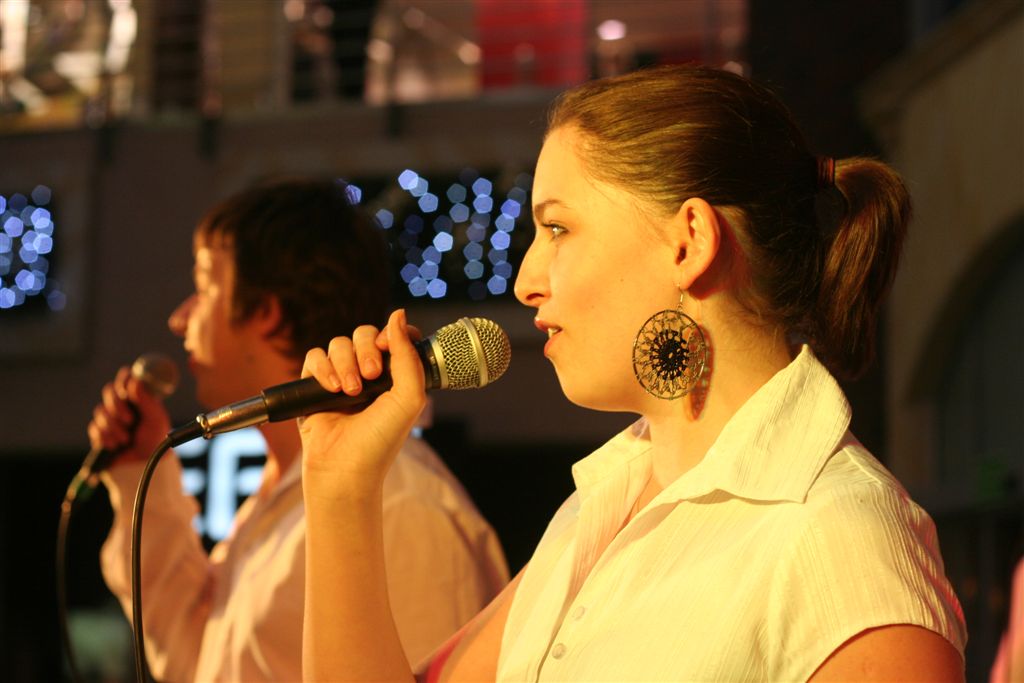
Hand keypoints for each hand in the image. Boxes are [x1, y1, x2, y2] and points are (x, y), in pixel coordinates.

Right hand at [86, 366, 170, 463]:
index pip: (125, 379)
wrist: (143, 464)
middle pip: (109, 391)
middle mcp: (122, 404)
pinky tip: (116, 445)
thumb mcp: (155, 418)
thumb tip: (135, 380)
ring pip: (100, 411)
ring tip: (126, 439)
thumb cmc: (155, 439)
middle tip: (130, 420)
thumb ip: (146, 399)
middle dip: (117, 406)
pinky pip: (95, 428)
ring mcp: (109, 418)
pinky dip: (107, 437)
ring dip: (114, 427)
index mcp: (138, 397)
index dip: (123, 380)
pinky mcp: (99, 432)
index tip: (127, 387)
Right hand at [299, 309, 426, 503]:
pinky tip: (331, 389)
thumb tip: (398, 314)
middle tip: (371, 375)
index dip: (392, 334)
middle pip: (364, 334)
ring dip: (345, 363)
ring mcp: (340, 378)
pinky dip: (323, 368)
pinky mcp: (313, 386)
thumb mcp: (408, 397)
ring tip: (350, 391)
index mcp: (394, 375)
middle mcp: (368, 374)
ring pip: (339, 343)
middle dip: (367, 349)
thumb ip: (407, 356)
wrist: (346, 468)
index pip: (394, 337)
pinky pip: (315, 356)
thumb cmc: (381, 439)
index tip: (389, 346)